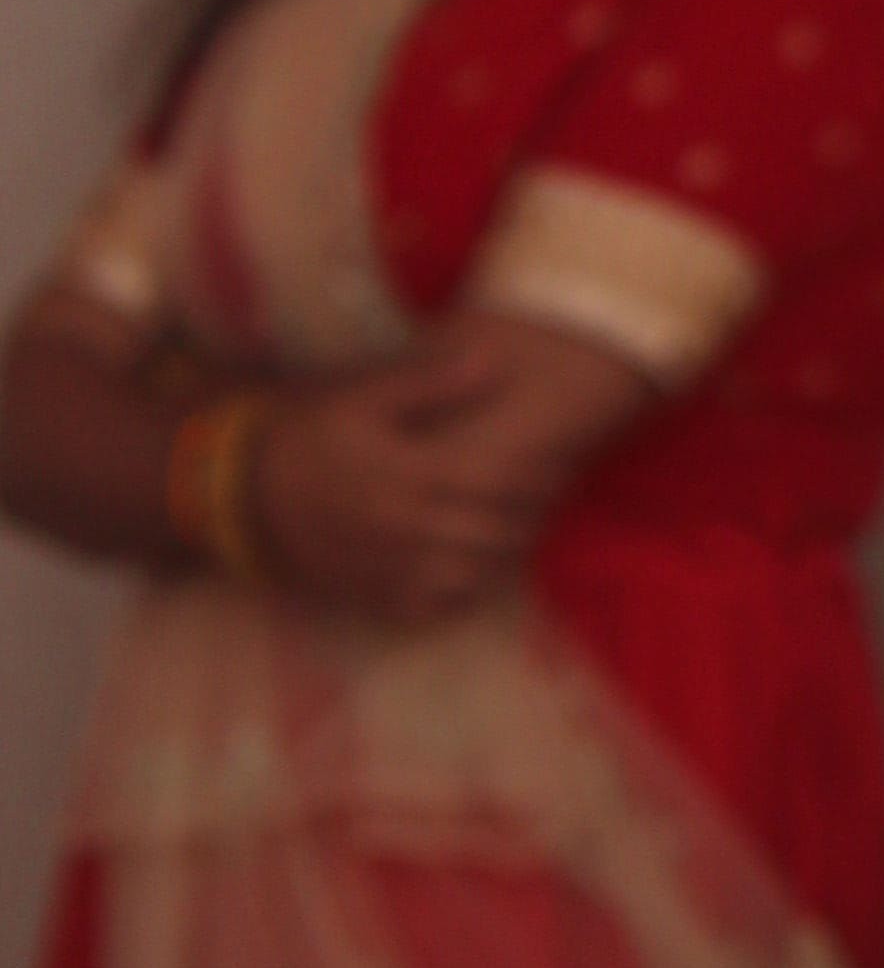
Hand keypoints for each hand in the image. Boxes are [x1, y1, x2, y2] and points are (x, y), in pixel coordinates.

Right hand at [248, 342, 564, 624]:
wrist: (240, 495)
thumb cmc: (307, 436)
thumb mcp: (363, 399)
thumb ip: (430, 384)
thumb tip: (492, 360)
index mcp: (414, 473)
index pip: (505, 480)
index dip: (541, 472)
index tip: (559, 461)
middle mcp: (412, 526)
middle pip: (501, 528)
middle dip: (534, 512)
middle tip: (554, 497)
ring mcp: (397, 568)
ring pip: (481, 571)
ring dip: (509, 551)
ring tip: (523, 527)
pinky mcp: (379, 597)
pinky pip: (442, 606)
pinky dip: (468, 591)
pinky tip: (476, 565)